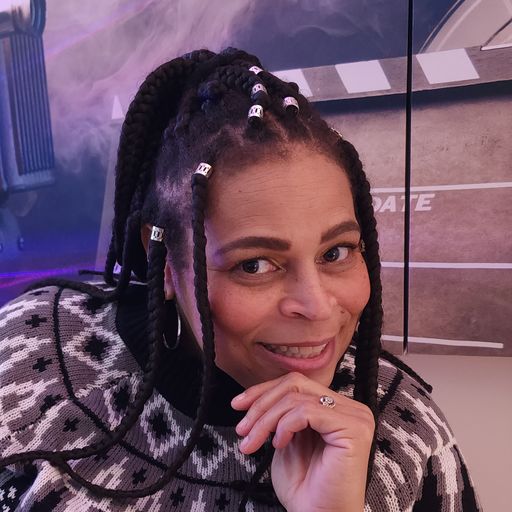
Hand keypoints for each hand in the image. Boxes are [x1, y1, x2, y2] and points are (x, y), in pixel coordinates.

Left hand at [231, 372, 373, 511]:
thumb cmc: (304, 488)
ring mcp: (355, 417)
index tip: (238, 405)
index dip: (263, 391)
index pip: (296, 384)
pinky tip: (279, 445)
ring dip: (266, 420)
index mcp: (336, 408)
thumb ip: (280, 414)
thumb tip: (255, 394)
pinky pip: (307, 411)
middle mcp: (350, 408)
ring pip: (297, 397)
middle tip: (242, 428)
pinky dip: (285, 425)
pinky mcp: (353, 429)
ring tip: (252, 443)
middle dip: (261, 403)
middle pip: (296, 384)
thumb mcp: (285, 440)